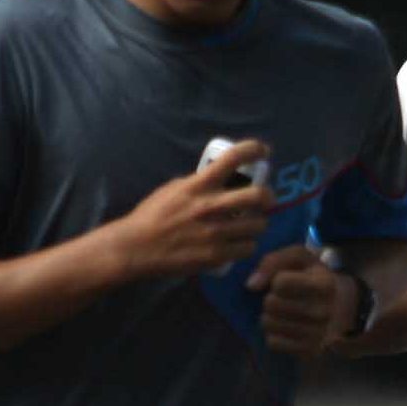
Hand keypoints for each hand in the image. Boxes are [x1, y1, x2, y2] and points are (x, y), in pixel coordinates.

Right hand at [111, 140, 276, 281]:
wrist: (137, 247)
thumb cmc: (153, 215)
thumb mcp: (174, 189)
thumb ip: (199, 184)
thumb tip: (220, 181)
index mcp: (199, 185)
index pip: (232, 158)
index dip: (254, 149)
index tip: (263, 150)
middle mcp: (210, 206)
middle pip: (258, 195)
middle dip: (268, 196)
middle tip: (266, 199)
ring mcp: (215, 233)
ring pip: (258, 225)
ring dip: (258, 223)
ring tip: (250, 225)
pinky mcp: (216, 256)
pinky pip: (248, 248)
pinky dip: (247, 245)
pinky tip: (240, 243)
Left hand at [249, 244, 349, 357]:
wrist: (339, 307)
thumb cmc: (313, 277)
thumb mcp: (299, 258)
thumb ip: (273, 261)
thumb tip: (251, 285)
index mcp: (325, 285)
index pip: (280, 283)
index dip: (276, 279)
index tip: (286, 281)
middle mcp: (324, 312)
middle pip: (271, 304)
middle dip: (270, 298)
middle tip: (283, 298)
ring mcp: (318, 335)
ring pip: (268, 323)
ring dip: (269, 316)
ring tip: (283, 312)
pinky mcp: (309, 352)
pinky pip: (272, 342)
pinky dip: (274, 334)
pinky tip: (285, 327)